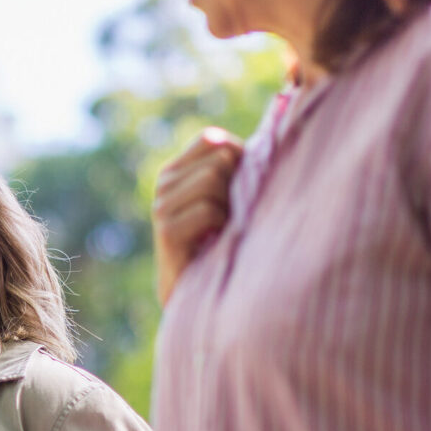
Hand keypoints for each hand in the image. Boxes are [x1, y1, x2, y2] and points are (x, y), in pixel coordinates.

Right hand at [153, 127, 242, 304]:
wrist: (194, 292)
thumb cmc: (220, 242)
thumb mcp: (226, 198)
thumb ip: (234, 170)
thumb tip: (269, 139)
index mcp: (176, 170)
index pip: (211, 139)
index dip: (236, 156)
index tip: (242, 187)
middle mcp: (164, 183)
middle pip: (218, 159)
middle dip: (235, 185)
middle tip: (232, 215)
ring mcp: (161, 206)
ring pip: (212, 179)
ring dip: (229, 206)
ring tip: (223, 228)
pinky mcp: (166, 230)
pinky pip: (207, 210)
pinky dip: (221, 226)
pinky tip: (215, 241)